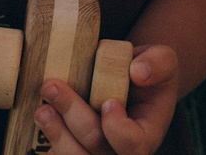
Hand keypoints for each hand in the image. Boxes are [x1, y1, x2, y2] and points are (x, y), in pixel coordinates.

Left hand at [35, 46, 180, 153]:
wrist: (135, 80)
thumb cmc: (150, 71)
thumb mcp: (163, 59)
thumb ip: (158, 62)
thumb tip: (138, 71)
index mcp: (147, 134)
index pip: (134, 144)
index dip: (117, 128)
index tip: (108, 102)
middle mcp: (122, 151)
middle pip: (96, 145)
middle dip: (72, 116)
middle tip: (51, 86)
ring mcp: (100, 153)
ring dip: (55, 134)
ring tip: (42, 109)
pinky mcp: (82, 149)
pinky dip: (52, 143)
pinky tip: (45, 123)